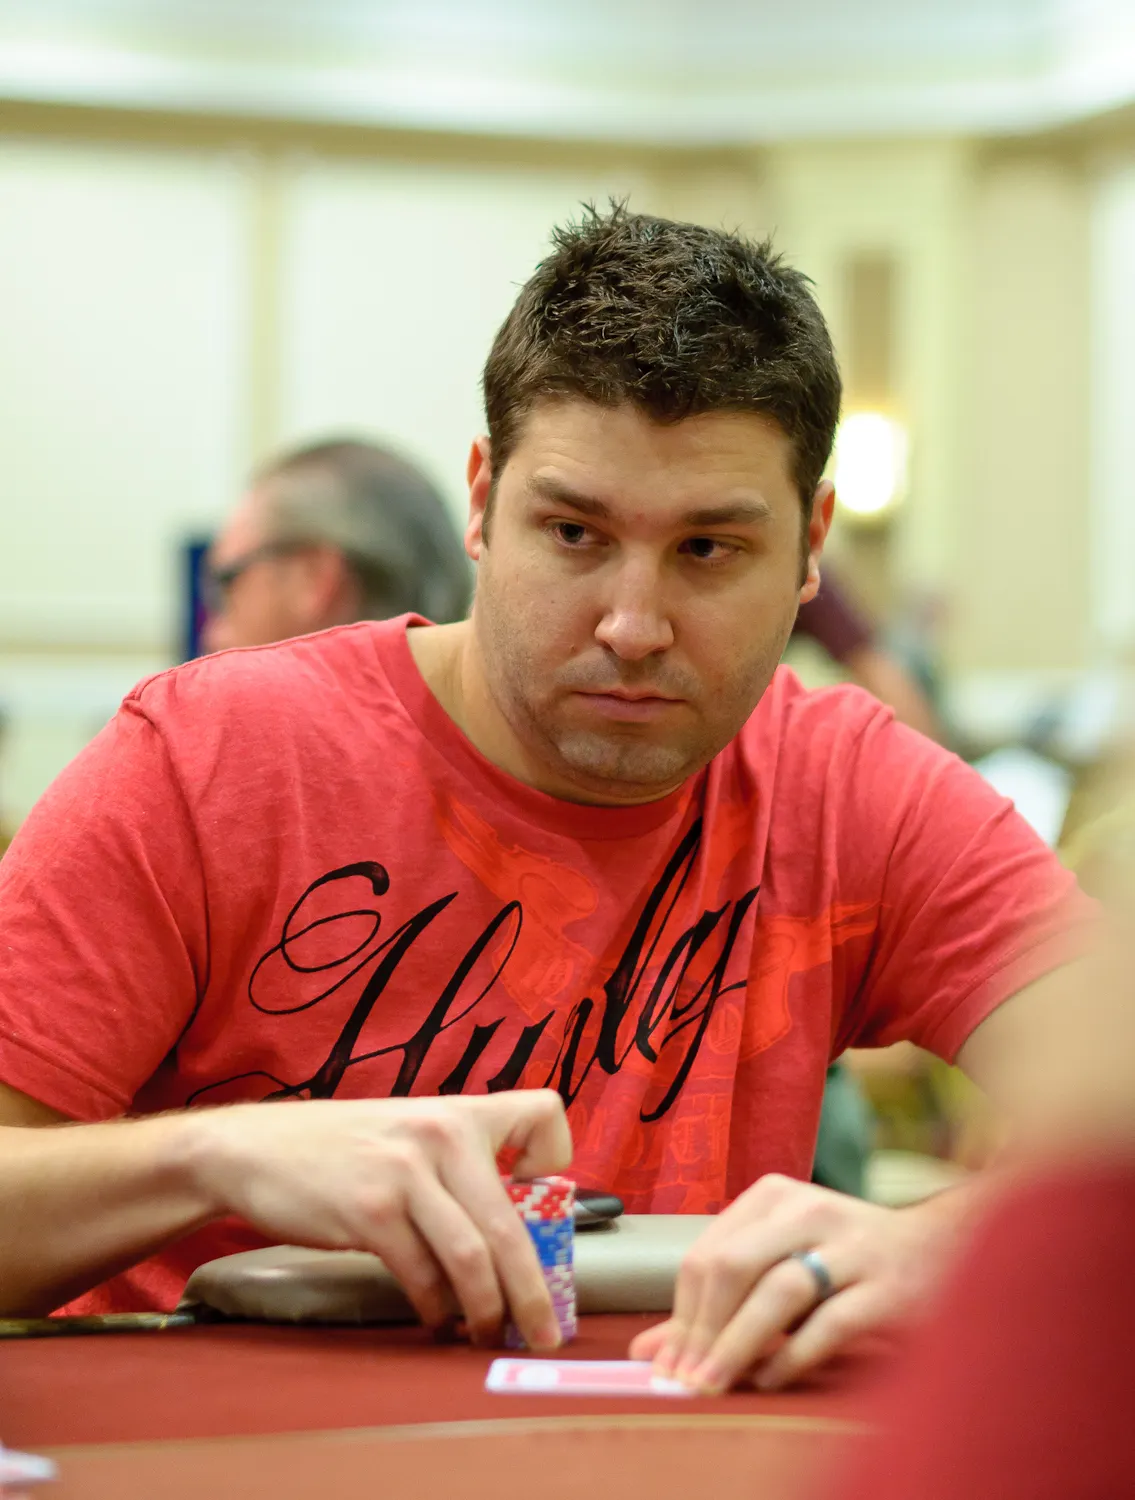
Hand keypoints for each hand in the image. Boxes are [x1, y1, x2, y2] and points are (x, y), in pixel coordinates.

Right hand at [184, 1091, 571, 1349]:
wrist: (254, 1148)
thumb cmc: (338, 1149)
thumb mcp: (406, 1132)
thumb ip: (455, 1166)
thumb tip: (508, 1236)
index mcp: (458, 1112)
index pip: (543, 1112)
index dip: (559, 1156)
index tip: (545, 1201)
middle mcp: (440, 1134)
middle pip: (511, 1224)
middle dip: (533, 1292)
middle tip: (545, 1334)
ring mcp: (405, 1172)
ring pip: (472, 1258)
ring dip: (487, 1310)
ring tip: (488, 1334)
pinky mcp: (370, 1211)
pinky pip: (422, 1274)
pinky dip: (435, 1308)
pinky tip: (436, 1319)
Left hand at [629, 1174, 952, 1391]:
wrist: (942, 1249)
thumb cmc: (844, 1259)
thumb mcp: (777, 1265)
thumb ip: (714, 1305)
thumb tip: (646, 1353)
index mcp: (774, 1196)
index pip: (707, 1253)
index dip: (679, 1314)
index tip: (663, 1366)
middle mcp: (809, 1210)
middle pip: (734, 1266)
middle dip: (701, 1331)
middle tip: (684, 1381)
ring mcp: (852, 1246)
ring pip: (778, 1290)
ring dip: (738, 1344)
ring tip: (715, 1383)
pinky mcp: (887, 1287)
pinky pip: (829, 1322)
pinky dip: (793, 1355)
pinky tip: (772, 1379)